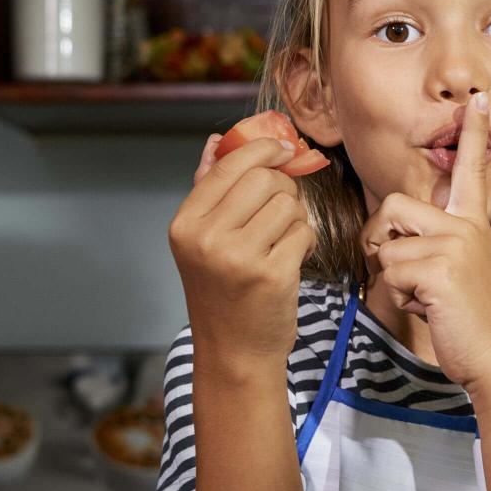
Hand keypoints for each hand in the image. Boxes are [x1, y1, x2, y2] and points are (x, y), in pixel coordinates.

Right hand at [169, 132, 315, 369]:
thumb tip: (216, 140)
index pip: (228, 165)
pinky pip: (304, 231)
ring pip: (289, 204)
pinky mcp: (273, 273)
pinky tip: (290, 259)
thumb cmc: (222, 291)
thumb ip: (208, 188)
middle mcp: (207, 238)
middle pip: (264, 179)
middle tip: (281, 208)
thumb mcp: (201, 240)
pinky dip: (305, 241)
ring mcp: (239, 257)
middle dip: (284, 187)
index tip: (282, 147)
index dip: (262, 148)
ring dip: (296, 217)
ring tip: (282, 239)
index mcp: (185, 224)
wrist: (234, 350)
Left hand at [361, 93, 490, 389]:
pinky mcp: (441, 268)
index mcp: (472, 222)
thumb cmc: (469, 320)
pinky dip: (401, 298)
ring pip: (388, 246)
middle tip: (401, 271)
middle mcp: (466, 226)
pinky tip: (431, 309)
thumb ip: (430, 246)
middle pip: (393, 205)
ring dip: (394, 278)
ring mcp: (456, 244)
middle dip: (381, 239)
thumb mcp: (455, 271)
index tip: (479, 99)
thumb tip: (388, 244)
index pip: (470, 170)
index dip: (473, 133)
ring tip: (427, 296)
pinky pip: (392, 273)